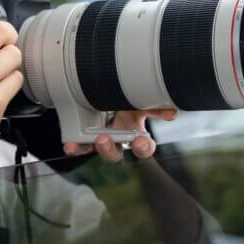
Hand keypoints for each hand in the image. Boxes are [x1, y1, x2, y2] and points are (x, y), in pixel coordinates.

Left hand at [62, 109, 176, 161]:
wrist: (108, 89)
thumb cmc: (128, 98)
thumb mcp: (142, 100)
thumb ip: (156, 107)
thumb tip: (173, 113)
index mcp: (136, 133)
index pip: (143, 147)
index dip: (143, 147)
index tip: (140, 142)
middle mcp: (119, 140)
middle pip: (115, 154)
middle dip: (109, 150)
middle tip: (104, 139)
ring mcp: (102, 139)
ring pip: (97, 151)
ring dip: (95, 148)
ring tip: (93, 139)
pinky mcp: (86, 137)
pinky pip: (81, 146)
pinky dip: (75, 147)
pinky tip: (70, 146)